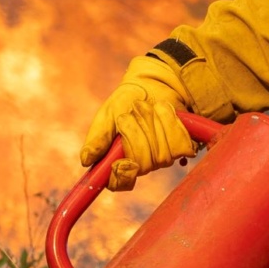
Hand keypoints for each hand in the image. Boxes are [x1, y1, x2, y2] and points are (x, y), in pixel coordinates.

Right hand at [78, 51, 196, 191]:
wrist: (153, 85)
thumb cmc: (125, 101)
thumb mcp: (107, 115)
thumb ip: (98, 137)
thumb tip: (86, 160)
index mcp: (120, 160)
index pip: (120, 182)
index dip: (123, 174)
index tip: (124, 161)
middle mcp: (142, 164)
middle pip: (144, 164)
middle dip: (138, 132)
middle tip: (134, 112)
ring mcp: (164, 157)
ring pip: (163, 154)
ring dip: (154, 122)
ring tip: (149, 108)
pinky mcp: (182, 147)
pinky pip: (181, 145)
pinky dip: (171, 121)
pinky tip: (164, 111)